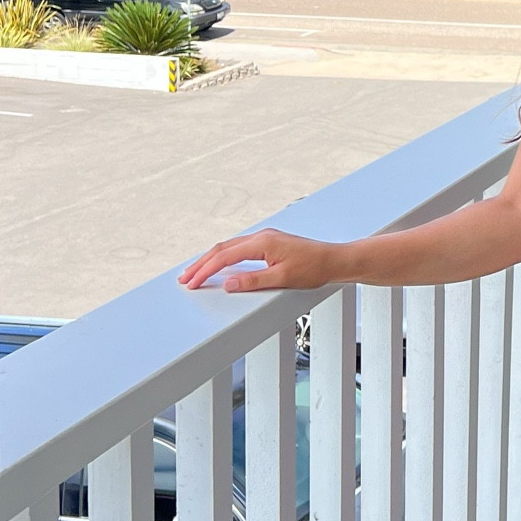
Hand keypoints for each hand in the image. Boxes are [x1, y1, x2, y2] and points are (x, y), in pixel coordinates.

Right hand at [178, 229, 338, 293]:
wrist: (335, 260)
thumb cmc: (315, 268)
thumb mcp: (283, 278)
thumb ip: (253, 281)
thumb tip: (227, 283)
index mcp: (263, 242)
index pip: (225, 256)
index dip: (205, 270)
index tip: (192, 282)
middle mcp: (262, 236)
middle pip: (222, 248)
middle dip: (201, 263)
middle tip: (184, 278)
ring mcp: (266, 238)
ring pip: (230, 247)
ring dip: (211, 260)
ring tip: (195, 273)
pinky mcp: (270, 243)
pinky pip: (239, 248)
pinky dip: (224, 257)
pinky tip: (219, 265)